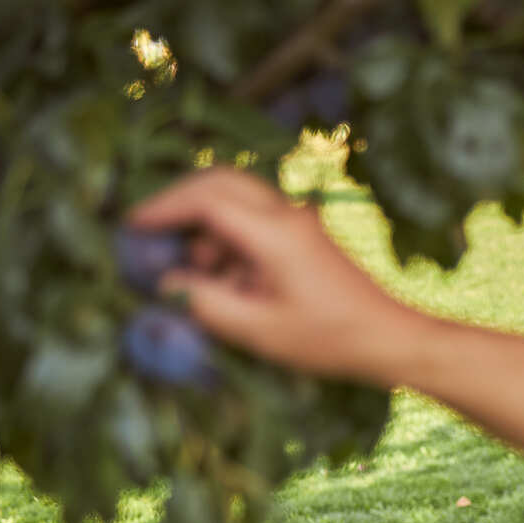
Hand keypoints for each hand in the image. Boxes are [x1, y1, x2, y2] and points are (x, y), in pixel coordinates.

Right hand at [127, 168, 421, 383]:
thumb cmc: (330, 339)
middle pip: (220, 183)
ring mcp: (299, 222)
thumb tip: (168, 284)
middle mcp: (287, 215)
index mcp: (274, 233)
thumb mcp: (259, 330)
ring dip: (208, 230)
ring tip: (200, 278)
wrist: (391, 339)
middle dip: (180, 203)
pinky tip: (231, 285)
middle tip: (151, 232)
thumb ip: (206, 303)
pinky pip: (257, 222)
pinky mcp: (305, 237)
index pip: (205, 198)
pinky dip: (232, 242)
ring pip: (237, 202)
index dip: (162, 208)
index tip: (132, 225)